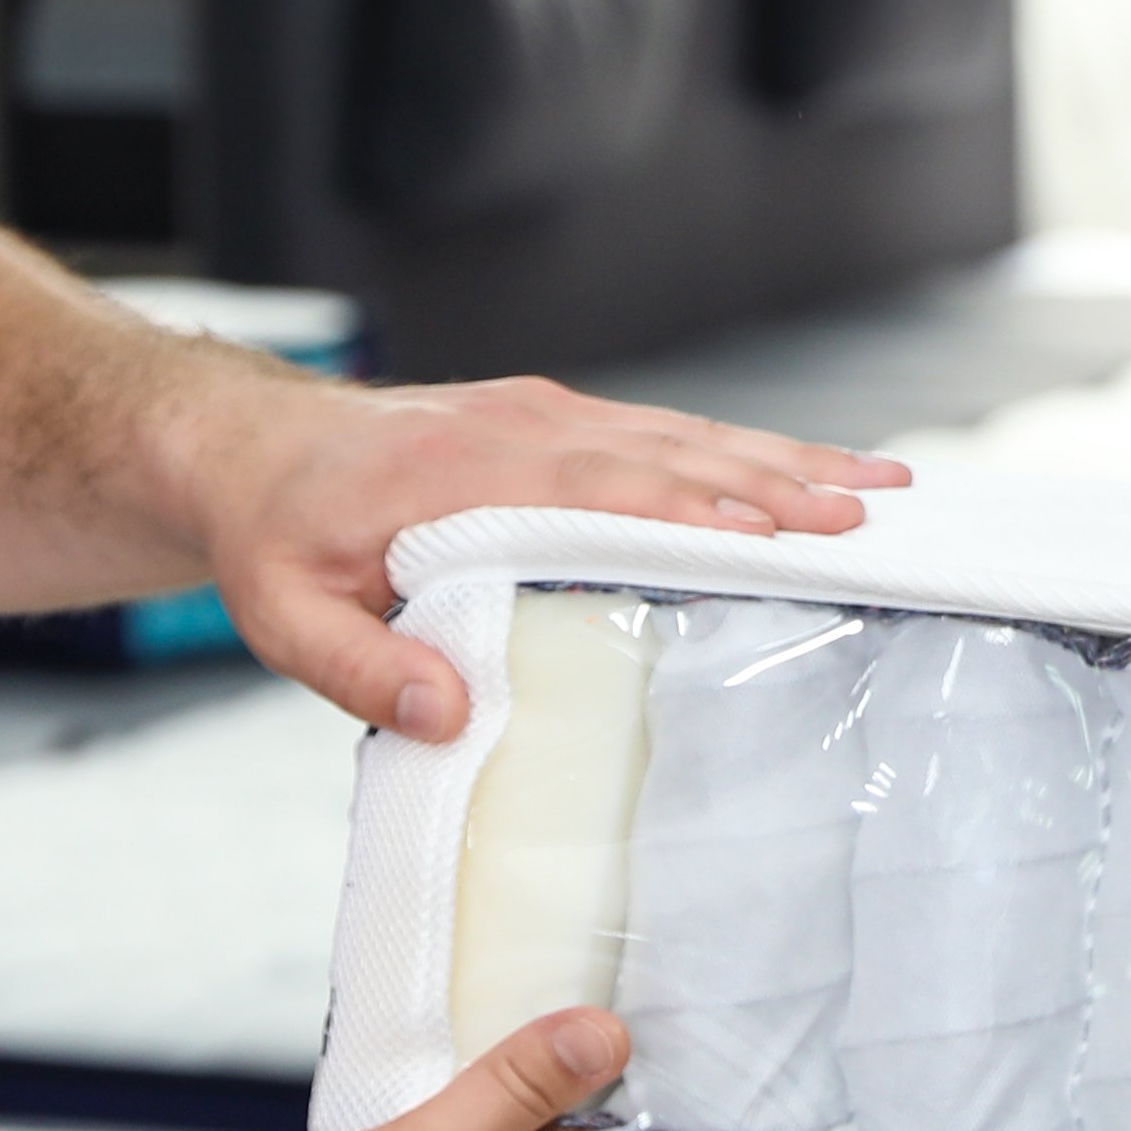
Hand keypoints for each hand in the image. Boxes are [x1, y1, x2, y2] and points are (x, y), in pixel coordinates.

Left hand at [187, 372, 900, 737]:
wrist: (248, 448)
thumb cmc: (273, 538)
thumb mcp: (283, 619)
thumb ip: (359, 667)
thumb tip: (450, 713)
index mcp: (461, 473)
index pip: (599, 491)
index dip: (693, 512)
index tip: (780, 530)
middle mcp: (517, 429)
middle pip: (669, 455)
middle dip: (775, 483)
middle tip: (872, 514)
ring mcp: (541, 416)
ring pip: (682, 436)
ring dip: (782, 457)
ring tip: (882, 484)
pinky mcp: (553, 421)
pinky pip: (663, 434)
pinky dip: (743, 449)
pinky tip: (806, 468)